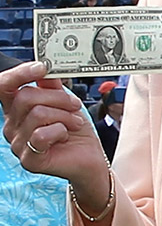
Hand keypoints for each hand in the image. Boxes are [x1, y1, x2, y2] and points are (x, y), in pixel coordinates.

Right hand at [0, 62, 107, 187]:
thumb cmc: (75, 130)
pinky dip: (60, 131)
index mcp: (17, 109)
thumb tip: (47, 66)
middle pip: (26, 97)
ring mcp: (17, 144)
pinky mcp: (29, 160)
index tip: (42, 67)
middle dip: (58, 97)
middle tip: (75, 105)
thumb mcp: (65, 102)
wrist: (89, 157)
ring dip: (65, 116)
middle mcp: (12, 125)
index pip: (4, 86)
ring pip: (37, 114)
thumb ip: (53, 85)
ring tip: (74, 123)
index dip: (19, 74)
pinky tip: (65, 136)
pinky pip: (41, 135)